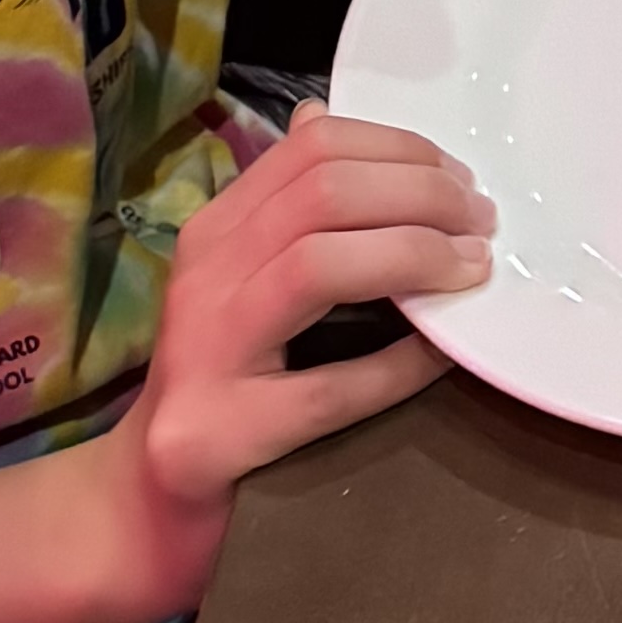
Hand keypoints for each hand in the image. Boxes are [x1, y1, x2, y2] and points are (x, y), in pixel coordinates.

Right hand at [105, 110, 491, 613]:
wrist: (140, 506)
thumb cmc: (214, 383)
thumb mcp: (239, 279)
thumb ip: (284, 209)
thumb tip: (325, 115)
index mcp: (215, 230)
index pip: (312, 148)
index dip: (399, 149)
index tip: (459, 178)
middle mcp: (203, 275)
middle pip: (323, 194)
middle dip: (421, 195)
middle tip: (482, 221)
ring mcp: (205, 352)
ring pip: (317, 264)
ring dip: (413, 255)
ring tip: (471, 268)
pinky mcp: (222, 432)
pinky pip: (330, 388)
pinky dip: (398, 365)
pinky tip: (441, 355)